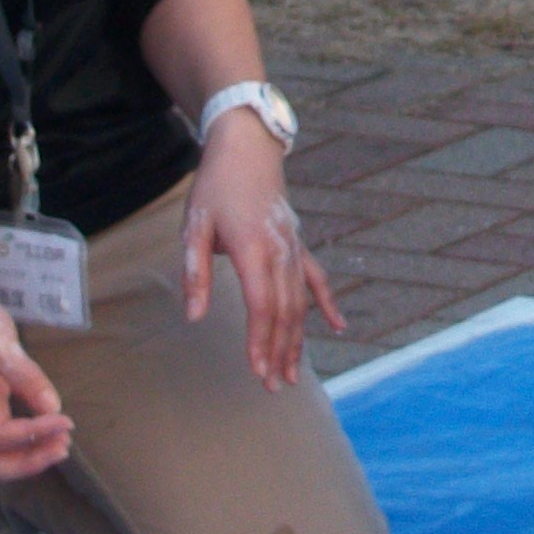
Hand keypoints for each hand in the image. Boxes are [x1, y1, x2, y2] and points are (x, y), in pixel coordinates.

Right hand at [0, 279, 71, 484]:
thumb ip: (23, 373)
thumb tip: (52, 408)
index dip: (32, 433)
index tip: (65, 420)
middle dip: (27, 461)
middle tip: (64, 445)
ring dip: (27, 459)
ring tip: (62, 445)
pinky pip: (1, 443)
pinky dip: (24, 446)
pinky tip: (49, 435)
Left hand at [182, 112, 339, 388]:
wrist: (247, 147)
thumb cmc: (216, 186)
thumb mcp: (194, 226)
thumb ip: (196, 273)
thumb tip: (195, 317)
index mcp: (254, 248)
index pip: (261, 305)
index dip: (261, 341)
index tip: (258, 371)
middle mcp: (281, 251)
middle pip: (285, 311)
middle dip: (281, 351)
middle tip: (275, 387)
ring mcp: (294, 246)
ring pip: (301, 301)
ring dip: (298, 339)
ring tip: (294, 374)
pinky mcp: (297, 242)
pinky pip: (316, 278)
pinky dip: (327, 303)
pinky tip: (338, 327)